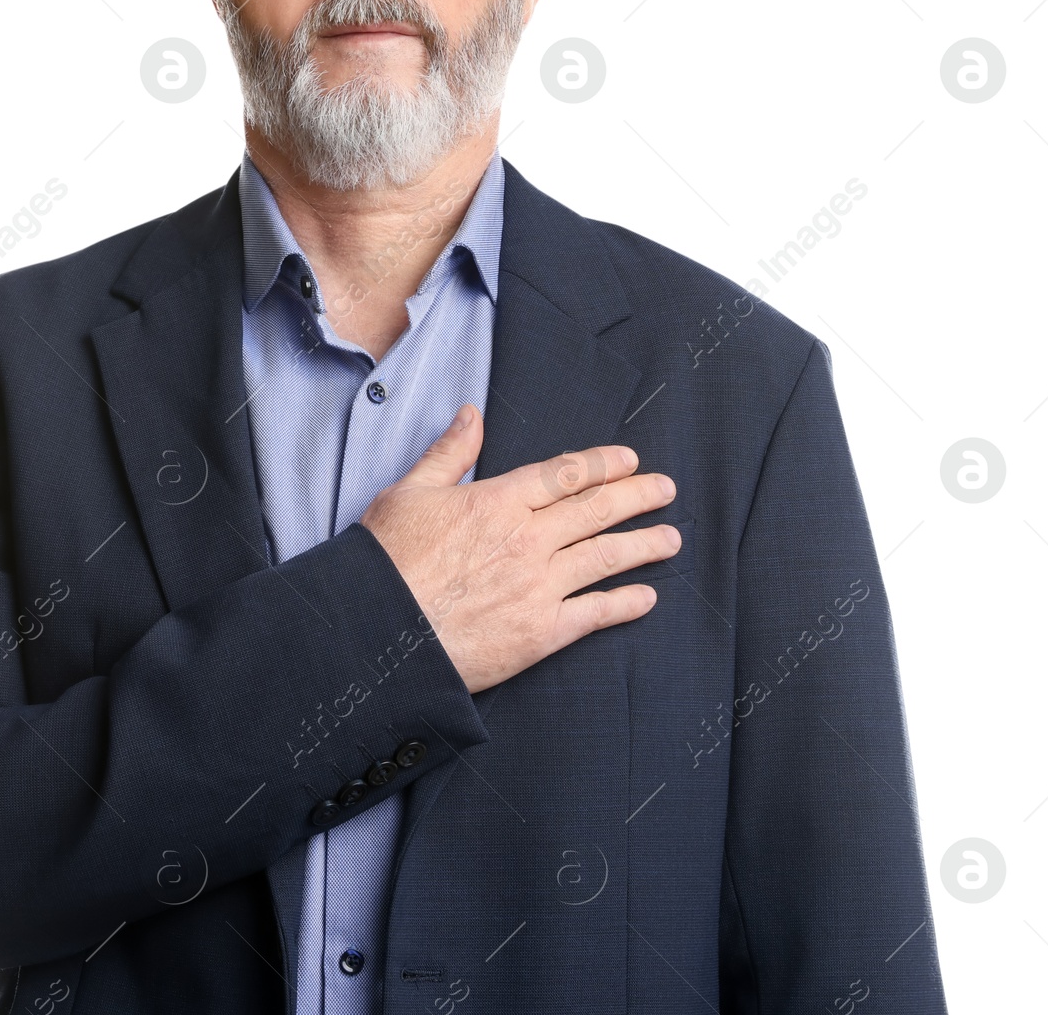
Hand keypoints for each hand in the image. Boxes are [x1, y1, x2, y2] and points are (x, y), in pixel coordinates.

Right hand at [359, 403, 679, 692]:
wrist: (377, 632)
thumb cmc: (386, 562)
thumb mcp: (409, 492)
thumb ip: (449, 453)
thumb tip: (471, 414)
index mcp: (498, 501)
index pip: (565, 474)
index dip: (602, 465)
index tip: (628, 461)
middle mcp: (528, 540)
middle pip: (595, 510)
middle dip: (637, 496)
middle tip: (665, 489)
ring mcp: (539, 587)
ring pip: (605, 558)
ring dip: (643, 545)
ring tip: (670, 538)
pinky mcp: (541, 633)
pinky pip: (595, 614)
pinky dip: (625, 604)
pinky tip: (646, 597)